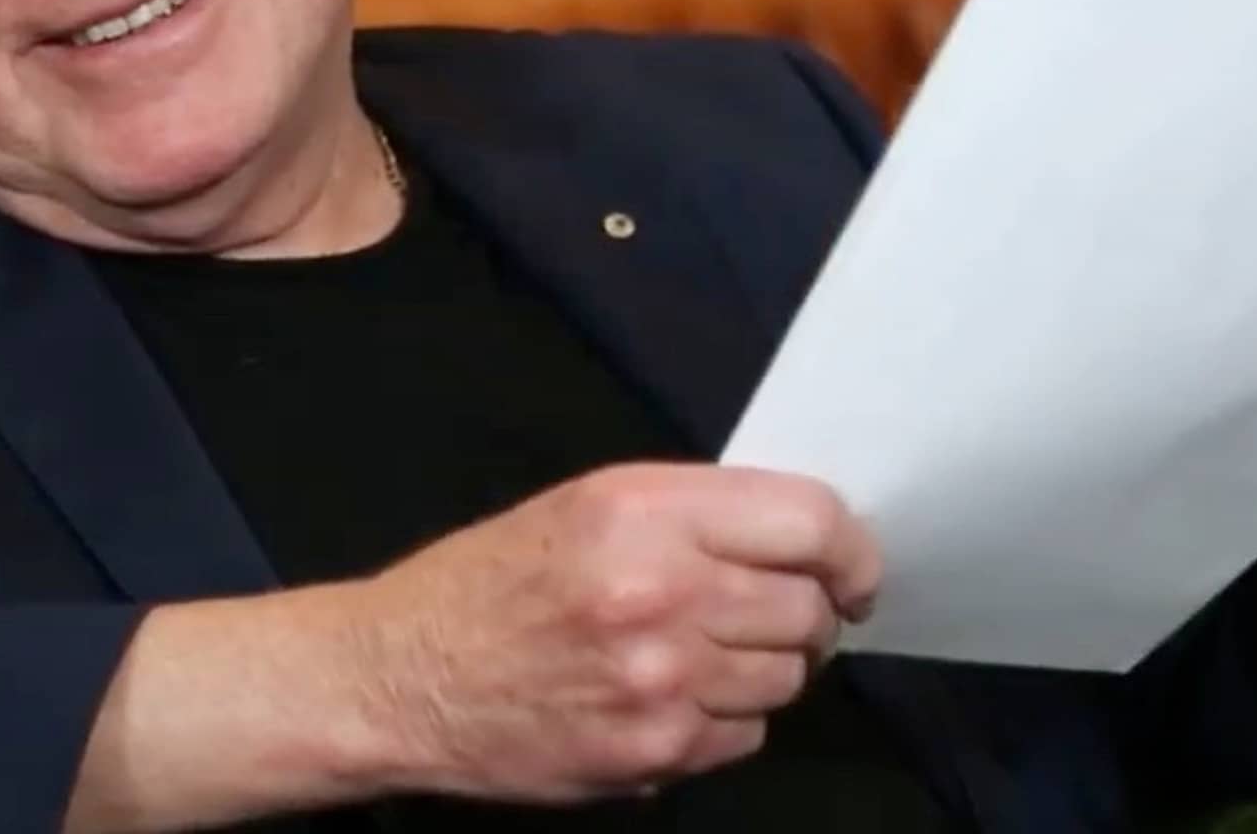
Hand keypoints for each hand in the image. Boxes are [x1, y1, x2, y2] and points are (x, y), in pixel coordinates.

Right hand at [341, 462, 878, 804]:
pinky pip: (746, 736)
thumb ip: (692, 515)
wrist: (404, 676)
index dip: (851, 549)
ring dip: (762, 667)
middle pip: (810, 609)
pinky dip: (724, 720)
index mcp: (644, 510)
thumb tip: (799, 543)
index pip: (810, 522)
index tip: (851, 569)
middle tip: (761, 610)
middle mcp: (662, 590)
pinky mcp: (654, 752)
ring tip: (698, 653)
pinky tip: (667, 697)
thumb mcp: (586, 505)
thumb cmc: (492, 580)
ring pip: (787, 678)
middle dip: (804, 611)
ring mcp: (662, 681)